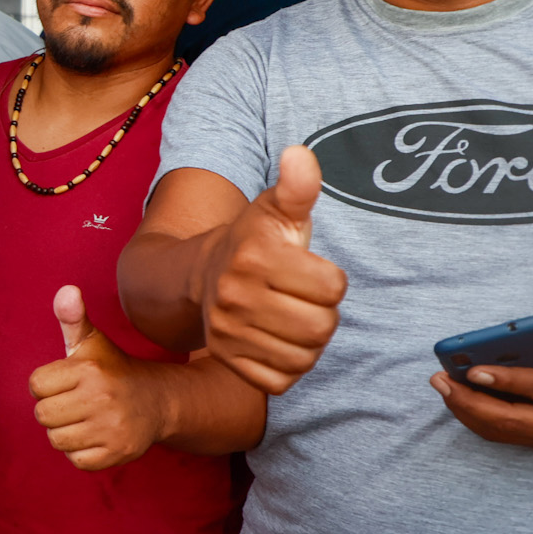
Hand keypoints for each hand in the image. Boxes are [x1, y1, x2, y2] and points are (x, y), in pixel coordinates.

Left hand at [30, 285, 166, 470]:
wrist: (158, 401)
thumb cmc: (111, 369)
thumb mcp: (91, 341)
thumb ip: (72, 317)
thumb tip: (66, 290)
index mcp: (89, 369)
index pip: (35, 385)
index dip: (46, 385)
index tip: (64, 382)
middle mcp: (102, 398)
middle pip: (43, 415)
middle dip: (53, 409)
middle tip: (74, 402)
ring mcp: (112, 428)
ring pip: (56, 439)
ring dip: (65, 431)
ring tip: (84, 418)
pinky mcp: (119, 453)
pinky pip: (76, 460)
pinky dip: (80, 452)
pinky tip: (94, 435)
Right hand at [195, 146, 347, 393]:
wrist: (199, 275)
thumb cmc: (253, 242)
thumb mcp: (274, 209)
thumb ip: (296, 186)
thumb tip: (300, 153)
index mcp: (253, 257)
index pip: (333, 286)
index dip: (330, 279)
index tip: (307, 269)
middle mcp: (234, 297)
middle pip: (322, 326)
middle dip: (323, 313)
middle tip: (303, 298)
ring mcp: (228, 333)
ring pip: (305, 356)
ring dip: (308, 341)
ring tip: (291, 318)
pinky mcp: (228, 362)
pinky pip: (283, 380)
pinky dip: (289, 366)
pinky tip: (278, 341)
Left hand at [430, 326, 532, 454]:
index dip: (507, 379)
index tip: (473, 369)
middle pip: (512, 419)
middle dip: (470, 400)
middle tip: (439, 378)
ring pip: (505, 433)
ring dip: (467, 411)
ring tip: (443, 386)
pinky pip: (508, 437)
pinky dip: (480, 420)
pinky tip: (462, 400)